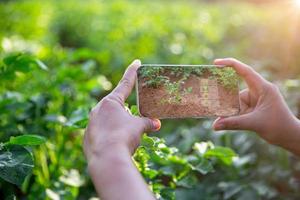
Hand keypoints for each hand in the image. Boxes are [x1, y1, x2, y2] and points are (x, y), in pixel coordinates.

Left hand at [83, 59, 158, 199]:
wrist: (107, 159)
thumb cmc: (124, 137)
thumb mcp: (139, 128)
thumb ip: (147, 122)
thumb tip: (156, 123)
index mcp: (111, 102)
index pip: (125, 83)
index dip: (132, 72)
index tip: (136, 62)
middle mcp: (98, 110)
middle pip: (116, 106)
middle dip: (126, 112)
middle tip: (133, 124)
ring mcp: (91, 124)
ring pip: (108, 120)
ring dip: (118, 126)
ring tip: (125, 139)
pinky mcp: (87, 138)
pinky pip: (101, 133)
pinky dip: (110, 137)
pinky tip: (116, 146)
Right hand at [212, 58, 299, 154]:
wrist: (290, 137)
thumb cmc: (278, 127)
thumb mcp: (254, 124)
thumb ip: (233, 123)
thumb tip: (214, 125)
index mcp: (263, 88)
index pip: (245, 71)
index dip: (230, 64)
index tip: (216, 63)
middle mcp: (259, 91)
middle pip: (236, 91)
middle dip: (225, 99)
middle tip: (212, 104)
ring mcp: (256, 100)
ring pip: (236, 102)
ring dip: (229, 112)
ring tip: (220, 121)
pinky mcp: (254, 108)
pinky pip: (239, 109)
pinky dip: (232, 116)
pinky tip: (225, 123)